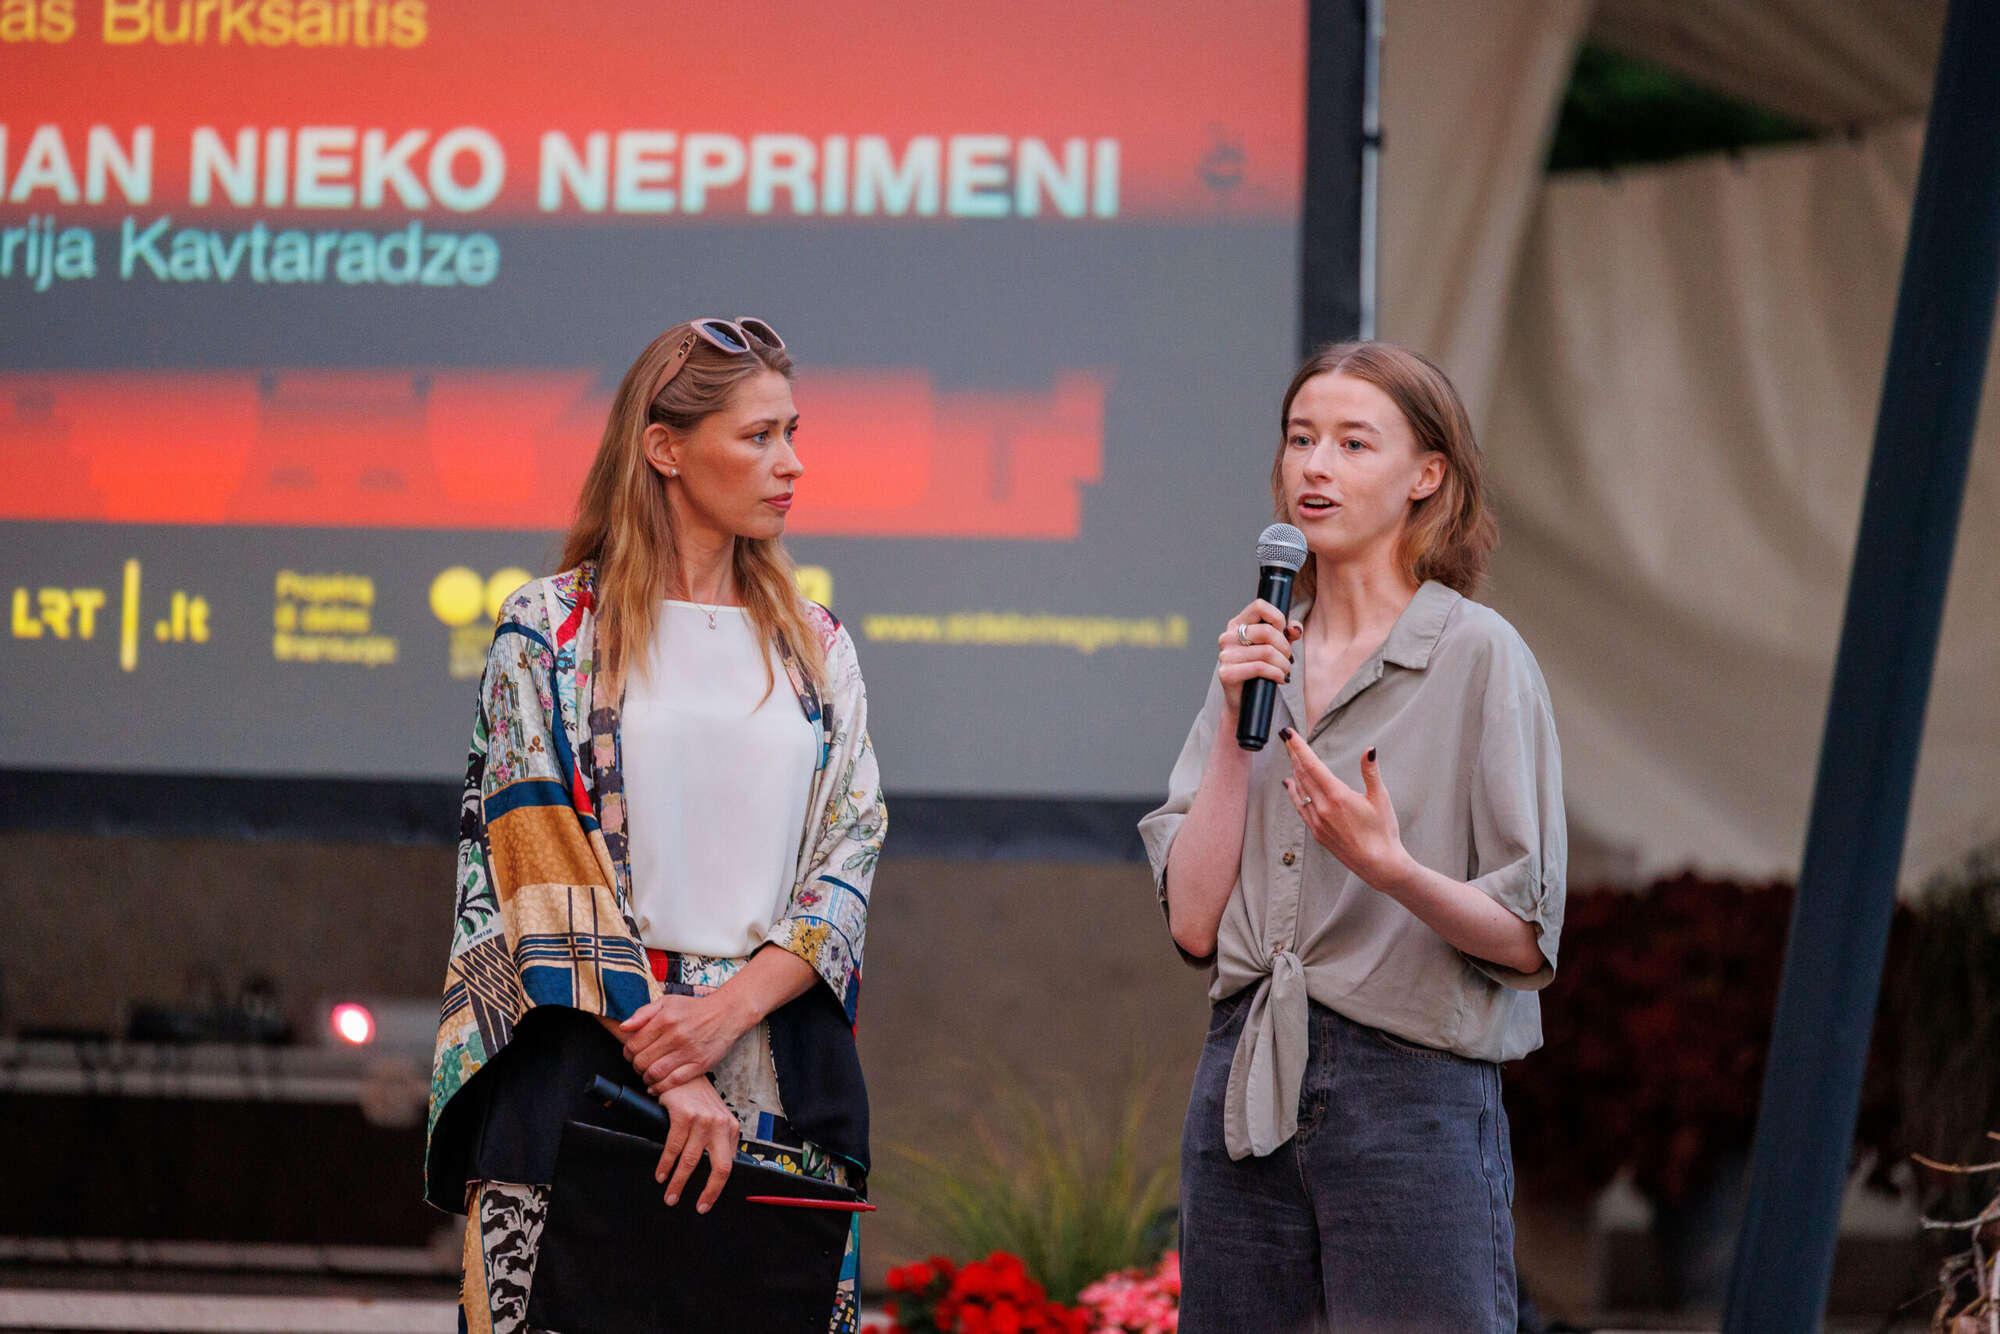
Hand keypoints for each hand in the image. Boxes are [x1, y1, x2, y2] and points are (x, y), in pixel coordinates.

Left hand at [619, 988, 744, 1094]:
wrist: (726, 1013)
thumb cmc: (695, 1008)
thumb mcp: (667, 1002)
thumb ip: (643, 1013)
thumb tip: (623, 1027)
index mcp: (665, 1019)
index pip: (633, 1044)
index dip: (628, 1052)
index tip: (632, 1054)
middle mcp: (675, 1036)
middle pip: (642, 1061)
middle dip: (636, 1066)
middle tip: (640, 1065)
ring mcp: (688, 1052)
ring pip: (655, 1073)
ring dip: (646, 1078)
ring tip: (648, 1075)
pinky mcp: (700, 1064)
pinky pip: (674, 1082)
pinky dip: (661, 1087)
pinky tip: (657, 1085)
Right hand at [654, 1077, 738, 1212]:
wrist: (682, 1074)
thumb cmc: (697, 1099)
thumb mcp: (715, 1118)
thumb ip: (718, 1141)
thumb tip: (714, 1172)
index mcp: (731, 1128)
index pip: (729, 1165)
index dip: (717, 1187)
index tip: (706, 1203)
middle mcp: (720, 1125)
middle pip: (719, 1167)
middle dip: (707, 1191)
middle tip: (696, 1207)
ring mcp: (703, 1120)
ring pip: (691, 1161)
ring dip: (678, 1182)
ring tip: (670, 1195)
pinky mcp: (684, 1115)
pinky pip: (673, 1147)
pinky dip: (665, 1164)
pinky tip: (661, 1174)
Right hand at [1217, 599, 1301, 715]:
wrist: (1244, 701)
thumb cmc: (1260, 671)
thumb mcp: (1275, 647)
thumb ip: (1287, 633)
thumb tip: (1295, 629)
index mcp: (1237, 625)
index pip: (1259, 606)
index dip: (1278, 618)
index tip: (1283, 633)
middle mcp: (1227, 637)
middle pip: (1267, 631)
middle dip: (1284, 646)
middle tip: (1287, 658)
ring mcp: (1225, 655)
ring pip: (1267, 652)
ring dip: (1283, 664)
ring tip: (1284, 671)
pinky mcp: (1227, 673)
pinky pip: (1260, 668)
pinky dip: (1276, 674)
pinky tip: (1279, 679)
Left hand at [1280, 731, 1410, 890]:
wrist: (1378, 864)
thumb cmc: (1383, 831)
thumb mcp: (1380, 798)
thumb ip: (1371, 772)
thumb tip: (1370, 750)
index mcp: (1337, 795)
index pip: (1312, 764)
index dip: (1299, 747)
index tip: (1288, 733)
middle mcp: (1322, 807)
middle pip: (1302, 774)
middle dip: (1294, 754)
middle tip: (1286, 738)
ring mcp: (1317, 821)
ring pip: (1300, 789)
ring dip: (1294, 770)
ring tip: (1290, 755)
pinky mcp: (1317, 832)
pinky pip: (1300, 806)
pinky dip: (1294, 792)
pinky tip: (1290, 784)